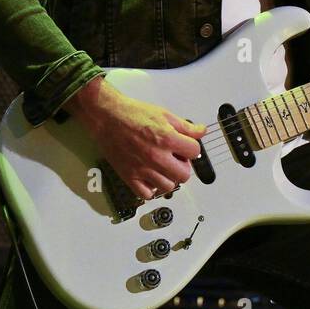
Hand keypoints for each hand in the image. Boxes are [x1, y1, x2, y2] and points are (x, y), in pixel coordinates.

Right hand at [66, 76, 205, 200]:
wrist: (108, 117)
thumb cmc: (133, 114)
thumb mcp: (165, 114)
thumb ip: (186, 127)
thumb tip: (201, 131)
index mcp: (167, 139)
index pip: (194, 152)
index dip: (192, 148)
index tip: (186, 147)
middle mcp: (156, 157)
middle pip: (184, 175)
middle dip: (183, 166)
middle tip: (176, 158)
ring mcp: (142, 169)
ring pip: (168, 186)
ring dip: (169, 178)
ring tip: (163, 167)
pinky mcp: (129, 176)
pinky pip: (146, 194)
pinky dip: (151, 188)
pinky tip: (151, 177)